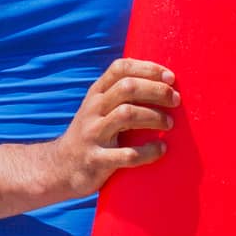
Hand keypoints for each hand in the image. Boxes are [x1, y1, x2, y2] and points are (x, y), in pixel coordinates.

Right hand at [35, 58, 176, 200]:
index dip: (148, 68)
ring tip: (169, 123)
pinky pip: (126, 154)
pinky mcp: (96, 160)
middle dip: (156, 91)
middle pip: (127, 88)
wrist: (60, 168)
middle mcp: (93, 109)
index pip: (120, 68)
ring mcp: (93, 134)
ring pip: (126, 115)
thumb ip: (120, 93)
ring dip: (153, 117)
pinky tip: (161, 149)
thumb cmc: (92, 134)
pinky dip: (148, 151)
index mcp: (96, 93)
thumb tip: (163, 82)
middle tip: (175, 100)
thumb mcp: (99, 108)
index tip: (170, 77)